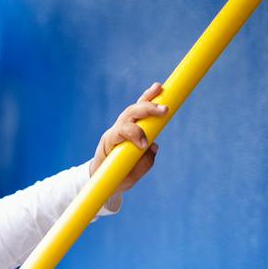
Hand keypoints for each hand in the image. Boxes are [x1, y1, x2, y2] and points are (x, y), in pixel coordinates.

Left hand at [90, 83, 168, 197]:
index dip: (134, 133)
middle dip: (146, 111)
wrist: (103, 174)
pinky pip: (139, 109)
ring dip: (148, 99)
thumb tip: (153, 147)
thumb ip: (141, 166)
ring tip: (160, 89)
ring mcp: (122, 125)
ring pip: (134, 109)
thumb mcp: (126, 179)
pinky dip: (148, 99)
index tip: (145, 145)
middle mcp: (115, 130)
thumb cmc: (114, 177)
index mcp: (109, 142)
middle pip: (129, 115)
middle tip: (164, 111)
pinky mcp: (130, 124)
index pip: (121, 131)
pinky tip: (157, 89)